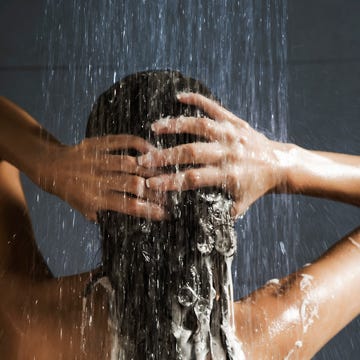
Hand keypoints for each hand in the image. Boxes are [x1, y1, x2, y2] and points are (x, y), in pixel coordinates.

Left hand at [38, 135, 166, 221]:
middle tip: (171, 193)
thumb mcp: (83, 209)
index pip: (127, 206)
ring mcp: (97, 160)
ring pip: (129, 164)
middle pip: (132, 185)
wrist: (50, 166)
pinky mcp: (97, 144)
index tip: (166, 213)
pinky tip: (151, 149)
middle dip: (155, 190)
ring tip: (167, 173)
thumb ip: (105, 215)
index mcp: (94, 199)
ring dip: (150, 169)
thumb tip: (132, 216)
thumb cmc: (70, 191)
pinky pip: (120, 141)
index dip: (149, 210)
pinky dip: (138, 143)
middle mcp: (97, 179)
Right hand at [137, 93, 287, 216]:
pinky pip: (215, 107)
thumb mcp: (241, 204)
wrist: (280, 164)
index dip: (171, 182)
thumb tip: (197, 219)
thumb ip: (220, 212)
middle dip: (166, 156)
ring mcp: (231, 134)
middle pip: (192, 152)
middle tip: (144, 160)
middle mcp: (229, 152)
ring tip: (155, 127)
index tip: (152, 184)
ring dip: (176, 125)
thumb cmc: (257, 186)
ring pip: (200, 126)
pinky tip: (179, 97)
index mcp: (229, 175)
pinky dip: (197, 100)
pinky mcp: (235, 122)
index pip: (194, 178)